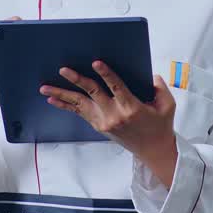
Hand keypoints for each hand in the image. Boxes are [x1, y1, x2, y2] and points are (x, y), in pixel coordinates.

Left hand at [40, 61, 178, 184]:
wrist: (152, 149)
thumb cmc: (161, 125)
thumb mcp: (167, 105)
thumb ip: (159, 87)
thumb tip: (149, 74)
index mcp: (132, 107)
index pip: (116, 87)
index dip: (106, 74)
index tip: (96, 62)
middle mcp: (115, 115)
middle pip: (93, 93)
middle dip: (77, 80)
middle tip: (64, 69)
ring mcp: (104, 122)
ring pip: (80, 104)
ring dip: (62, 94)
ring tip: (45, 88)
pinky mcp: (98, 126)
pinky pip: (79, 112)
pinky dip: (65, 105)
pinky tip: (53, 98)